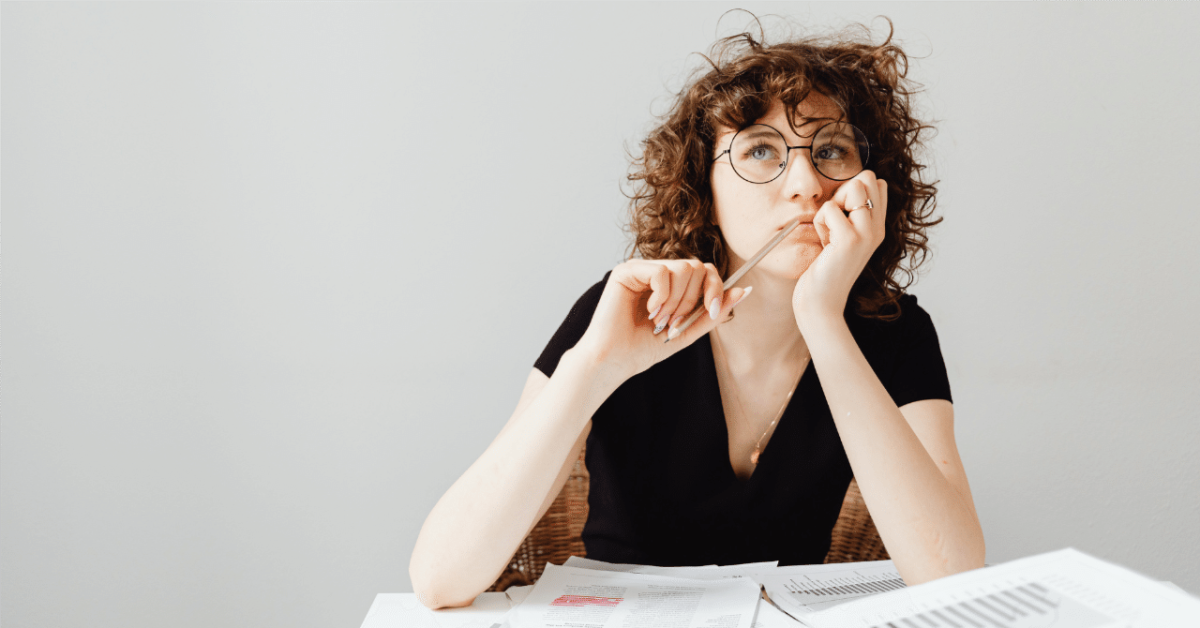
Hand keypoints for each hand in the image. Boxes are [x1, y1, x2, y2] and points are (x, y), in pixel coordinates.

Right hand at [575, 259, 750, 379]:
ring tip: (660, 321)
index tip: (713, 311)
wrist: (615, 360)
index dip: (715, 288)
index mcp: (672, 284)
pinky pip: (662, 271)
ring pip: (683, 268)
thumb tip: (744, 290)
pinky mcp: (627, 270)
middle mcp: (658, 272)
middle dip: (694, 300)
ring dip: (677, 301)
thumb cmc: (644, 348)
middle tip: (674, 323)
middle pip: (698, 266)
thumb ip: (714, 312)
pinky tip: (649, 312)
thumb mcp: (688, 331)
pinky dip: (662, 296)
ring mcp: (642, 269)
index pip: (705, 270)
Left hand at [792, 170, 887, 327]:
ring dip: (832, 207)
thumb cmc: (824, 269)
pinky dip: (820, 223)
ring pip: (853, 186)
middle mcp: (878, 228)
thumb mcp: (842, 237)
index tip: (841, 218)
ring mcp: (867, 233)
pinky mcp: (850, 240)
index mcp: (878, 226)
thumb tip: (854, 181)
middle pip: (867, 178)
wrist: (821, 303)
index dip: (852, 191)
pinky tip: (824, 245)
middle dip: (843, 193)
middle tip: (834, 224)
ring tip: (830, 234)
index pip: (876, 183)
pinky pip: (829, 208)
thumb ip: (849, 213)